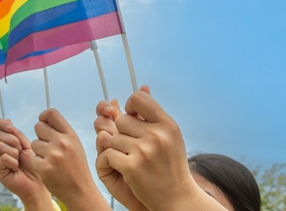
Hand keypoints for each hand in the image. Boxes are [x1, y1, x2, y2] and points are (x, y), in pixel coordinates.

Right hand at [0, 118, 52, 209]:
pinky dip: (12, 161)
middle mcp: (0, 149)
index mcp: (7, 141)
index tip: (11, 127)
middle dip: (12, 139)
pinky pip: (2, 157)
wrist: (39, 183)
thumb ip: (16, 134)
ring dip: (14, 151)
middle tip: (20, 149)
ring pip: (0, 145)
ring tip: (20, 160)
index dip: (2, 124)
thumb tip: (7, 120)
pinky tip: (17, 167)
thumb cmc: (36, 164)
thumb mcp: (27, 145)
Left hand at [30, 109, 110, 210]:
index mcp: (71, 135)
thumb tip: (44, 117)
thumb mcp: (75, 145)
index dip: (43, 116)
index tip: (43, 123)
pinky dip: (37, 163)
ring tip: (50, 160)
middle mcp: (62, 142)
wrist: (80, 191)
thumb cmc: (76, 166)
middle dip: (40, 135)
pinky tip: (47, 169)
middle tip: (47, 145)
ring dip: (38, 151)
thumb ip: (61, 131)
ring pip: (33, 143)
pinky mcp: (44, 167)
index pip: (51, 113)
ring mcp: (53, 155)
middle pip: (38, 126)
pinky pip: (31, 157)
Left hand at [98, 91, 226, 210]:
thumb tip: (142, 86)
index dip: (131, 106)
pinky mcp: (132, 167)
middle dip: (122, 133)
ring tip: (131, 160)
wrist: (178, 200)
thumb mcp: (169, 136)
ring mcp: (144, 151)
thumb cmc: (171, 166)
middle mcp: (157, 135)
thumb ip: (153, 113)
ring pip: (112, 138)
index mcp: (168, 125)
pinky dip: (110, 162)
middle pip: (121, 120)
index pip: (139, 98)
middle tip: (133, 147)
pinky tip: (123, 169)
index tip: (133, 117)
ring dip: (116, 149)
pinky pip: (107, 154)